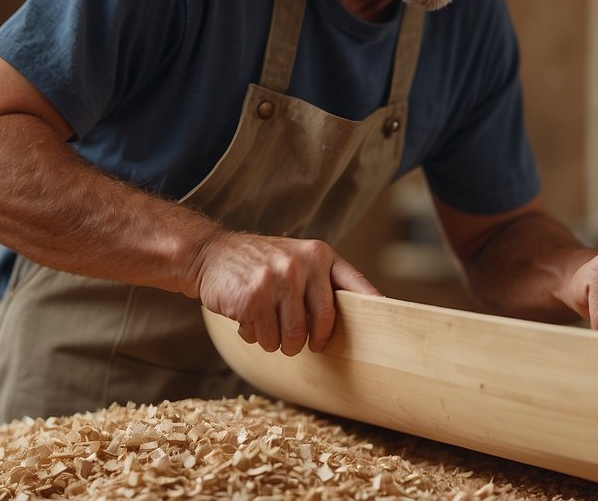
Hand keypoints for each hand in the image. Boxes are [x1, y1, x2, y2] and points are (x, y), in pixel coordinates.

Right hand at [191, 230, 378, 355]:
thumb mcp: (295, 259)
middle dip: (308, 342)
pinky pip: (264, 339)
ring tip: (264, 322)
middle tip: (297, 343)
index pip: (354, 285)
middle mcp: (300, 264)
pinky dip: (255, 337)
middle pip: (321, 325)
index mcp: (318, 254)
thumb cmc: (259, 263)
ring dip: (276, 342)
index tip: (387, 327)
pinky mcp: (253, 298)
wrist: (210, 253)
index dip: (371, 307)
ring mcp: (276, 279)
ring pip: (291, 338)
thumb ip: (320, 282)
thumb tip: (361, 313)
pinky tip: (246, 317)